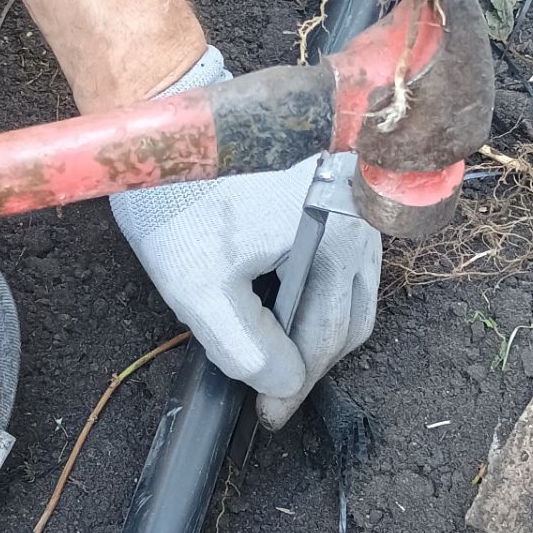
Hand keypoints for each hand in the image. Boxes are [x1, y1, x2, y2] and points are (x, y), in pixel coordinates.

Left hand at [111, 49, 380, 427]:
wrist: (171, 117)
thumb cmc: (180, 194)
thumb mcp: (199, 284)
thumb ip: (246, 346)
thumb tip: (285, 383)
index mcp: (337, 240)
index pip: (326, 338)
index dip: (294, 386)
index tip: (270, 415)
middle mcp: (361, 219)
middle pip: (351, 316)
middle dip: (312, 356)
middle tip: (273, 385)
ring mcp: (355, 200)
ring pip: (350, 288)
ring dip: (315, 321)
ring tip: (272, 342)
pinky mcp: (339, 188)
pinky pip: (341, 256)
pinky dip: (314, 286)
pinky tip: (276, 294)